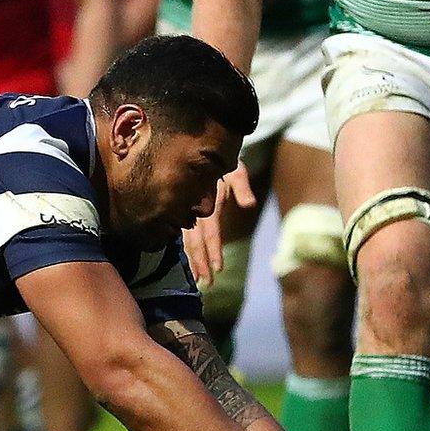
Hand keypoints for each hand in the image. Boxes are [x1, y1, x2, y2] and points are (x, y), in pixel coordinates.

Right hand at [184, 164, 255, 284]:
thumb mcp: (236, 169)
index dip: (213, 251)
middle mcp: (193, 210)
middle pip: (195, 242)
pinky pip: (180, 233)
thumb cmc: (223, 159)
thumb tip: (249, 204)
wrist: (202, 147)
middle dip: (200, 263)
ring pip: (186, 240)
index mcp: (207, 203)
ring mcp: (185, 210)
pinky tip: (186, 258)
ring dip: (192, 260)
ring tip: (196, 277)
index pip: (210, 233)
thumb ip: (242, 187)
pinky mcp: (181, 210)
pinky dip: (183, 248)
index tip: (217, 269)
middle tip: (206, 283)